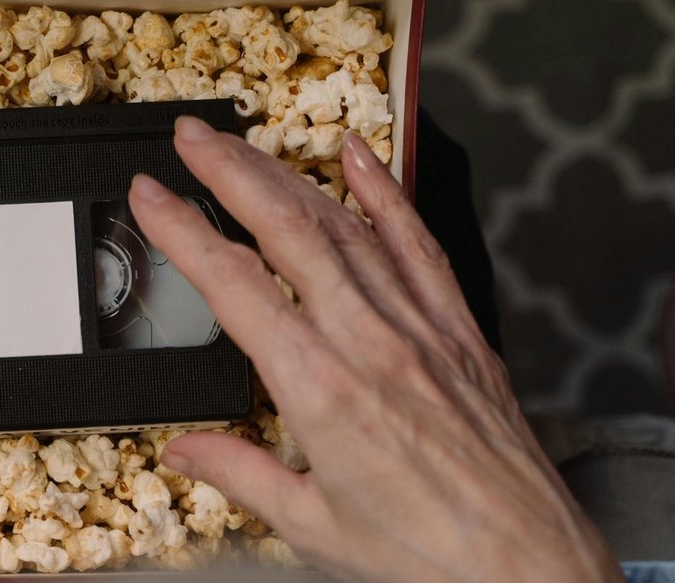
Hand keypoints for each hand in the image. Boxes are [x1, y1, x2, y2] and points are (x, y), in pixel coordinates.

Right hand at [132, 117, 620, 582]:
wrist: (525, 565)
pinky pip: (419, 246)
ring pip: (346, 226)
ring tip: (247, 144)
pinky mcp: (460, 334)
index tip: (148, 193)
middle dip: (231, 171)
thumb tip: (185, 450)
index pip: (232, 285)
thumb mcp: (312, 525)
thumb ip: (240, 475)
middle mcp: (369, 343)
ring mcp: (419, 329)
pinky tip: (361, 159)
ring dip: (290, 175)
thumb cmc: (427, 554)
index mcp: (318, 389)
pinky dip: (387, 196)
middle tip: (192, 134)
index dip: (181, 230)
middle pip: (288, 229)